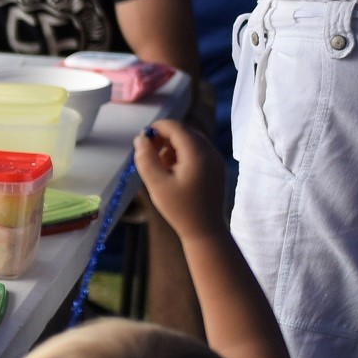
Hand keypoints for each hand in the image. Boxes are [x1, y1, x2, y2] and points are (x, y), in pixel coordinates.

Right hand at [133, 119, 227, 242]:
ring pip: (191, 141)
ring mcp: (216, 159)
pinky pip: (198, 151)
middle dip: (164, 139)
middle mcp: (211, 151)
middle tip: (149, 155)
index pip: (176, 127)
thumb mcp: (156, 184)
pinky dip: (183, 155)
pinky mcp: (216, 167)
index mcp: (198, 154)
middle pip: (184, 132)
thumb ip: (145, 158)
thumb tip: (141, 138)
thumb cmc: (179, 209)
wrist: (205, 230)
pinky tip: (174, 173)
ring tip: (162, 168)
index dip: (157, 128)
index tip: (142, 140)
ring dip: (173, 147)